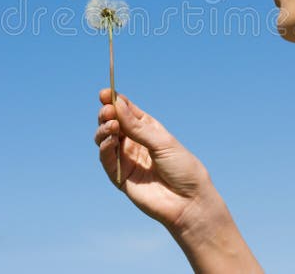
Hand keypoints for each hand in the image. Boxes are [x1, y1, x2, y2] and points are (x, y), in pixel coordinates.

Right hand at [94, 88, 213, 232]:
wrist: (189, 202)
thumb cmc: (183, 168)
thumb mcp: (162, 142)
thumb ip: (137, 127)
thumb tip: (116, 104)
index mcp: (148, 130)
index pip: (127, 111)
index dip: (114, 101)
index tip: (105, 93)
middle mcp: (135, 143)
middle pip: (113, 123)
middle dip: (107, 114)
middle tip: (108, 110)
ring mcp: (127, 160)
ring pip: (105, 140)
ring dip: (104, 130)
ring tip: (111, 125)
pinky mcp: (120, 177)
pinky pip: (107, 160)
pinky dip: (105, 148)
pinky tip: (110, 140)